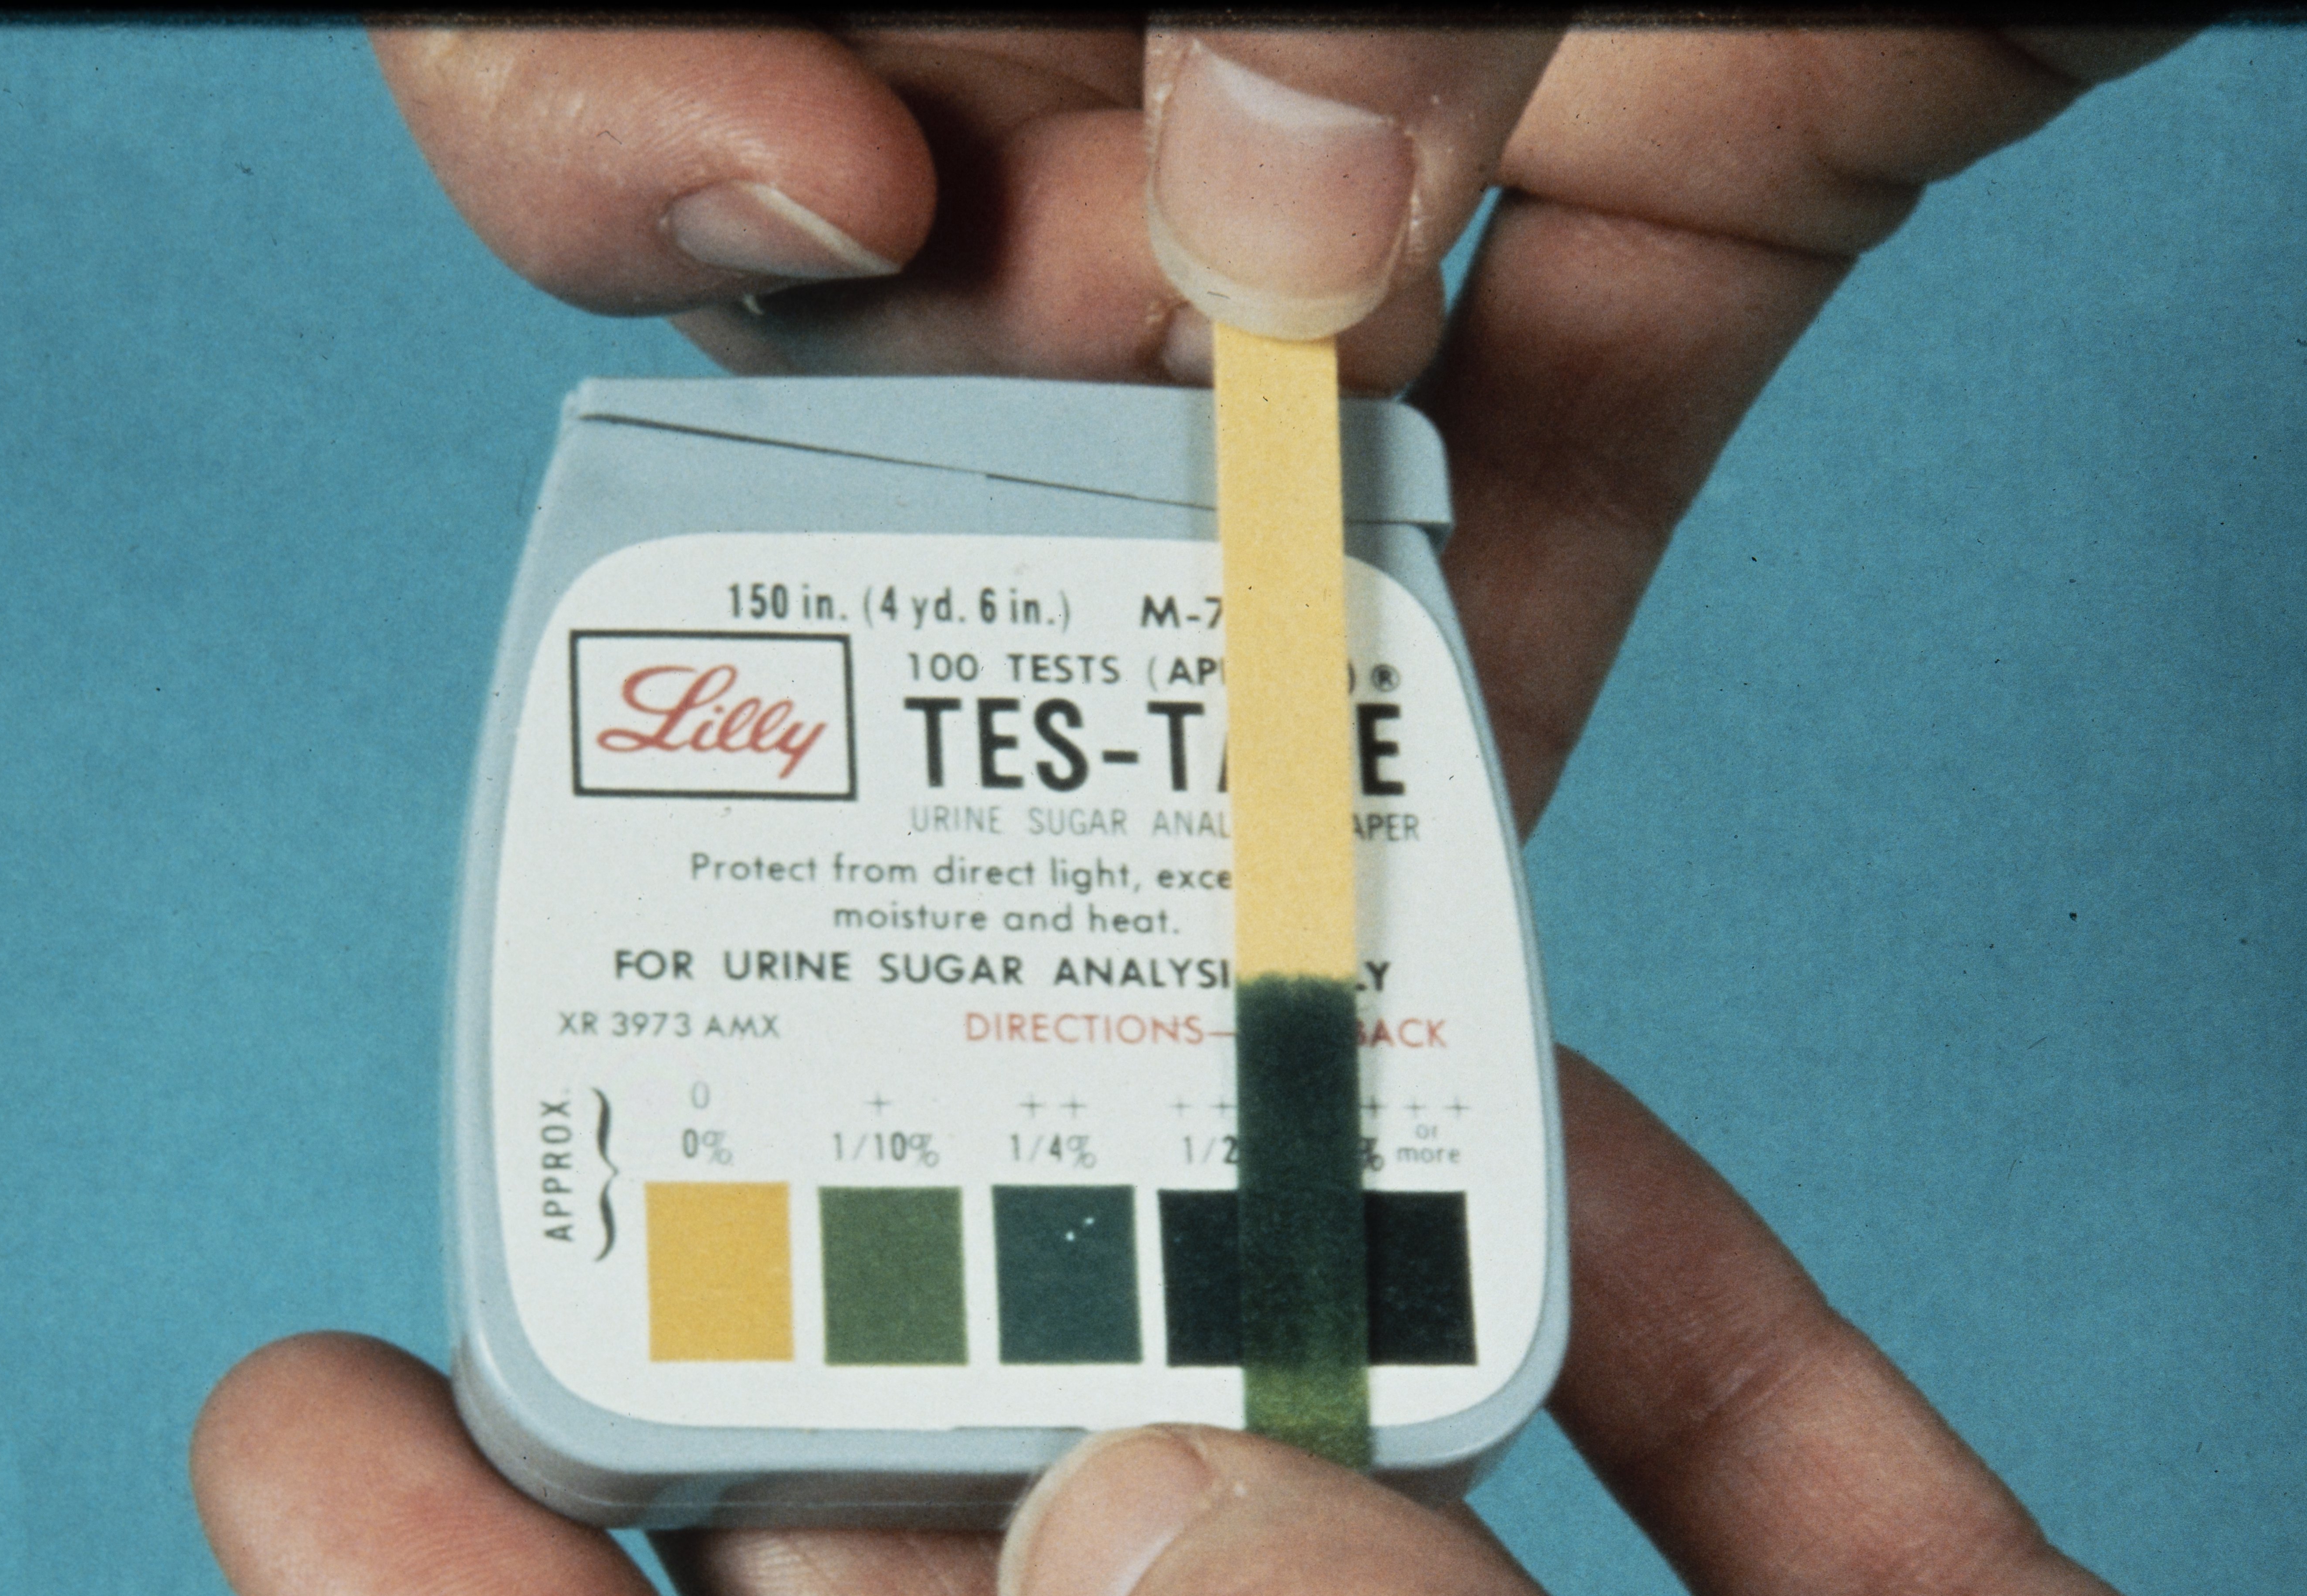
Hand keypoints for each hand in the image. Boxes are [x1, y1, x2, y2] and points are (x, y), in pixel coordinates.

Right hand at [370, 23, 2190, 826]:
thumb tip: (1273, 237)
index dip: (608, 92)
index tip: (806, 192)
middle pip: (891, 189)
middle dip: (945, 374)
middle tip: (1122, 400)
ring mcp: (1425, 43)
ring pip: (1208, 347)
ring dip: (1214, 551)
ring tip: (1280, 653)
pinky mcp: (1698, 150)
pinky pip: (1552, 410)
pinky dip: (1508, 615)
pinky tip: (1461, 808)